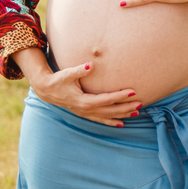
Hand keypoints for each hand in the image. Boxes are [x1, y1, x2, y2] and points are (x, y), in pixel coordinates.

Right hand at [27, 61, 141, 127]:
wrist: (47, 90)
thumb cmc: (58, 80)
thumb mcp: (68, 74)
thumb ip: (80, 70)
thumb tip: (91, 64)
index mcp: (84, 101)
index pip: (106, 99)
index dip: (120, 96)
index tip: (133, 92)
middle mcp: (86, 110)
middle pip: (110, 110)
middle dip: (125, 107)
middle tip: (141, 103)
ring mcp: (85, 113)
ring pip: (107, 116)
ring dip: (122, 115)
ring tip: (136, 113)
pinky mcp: (84, 113)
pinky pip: (100, 119)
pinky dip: (111, 122)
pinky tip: (121, 124)